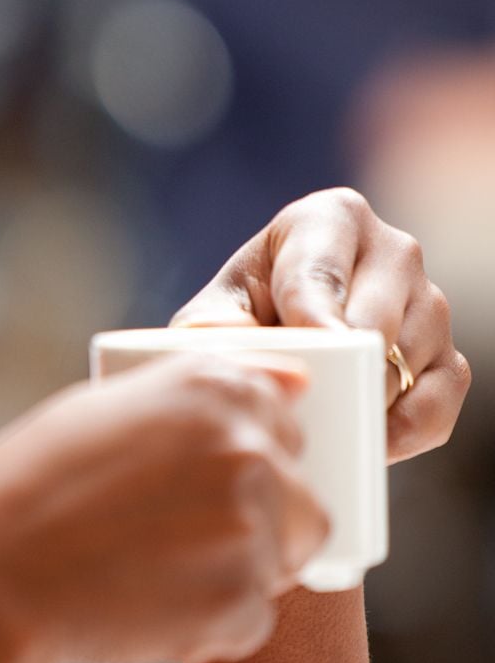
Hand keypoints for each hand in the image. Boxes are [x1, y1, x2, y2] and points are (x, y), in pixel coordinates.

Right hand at [0, 354, 328, 662]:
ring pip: (278, 567)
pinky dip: (206, 627)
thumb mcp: (114, 407)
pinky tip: (140, 606)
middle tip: (170, 544)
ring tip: (144, 573)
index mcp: (216, 386)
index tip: (191, 487)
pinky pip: (250, 622)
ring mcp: (250, 526)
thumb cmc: (33, 486)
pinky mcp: (240, 604)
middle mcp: (248, 446)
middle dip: (256, 529)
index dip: (243, 463)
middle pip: (304, 503)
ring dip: (229, 579)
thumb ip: (208, 396)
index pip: (289, 427)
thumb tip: (300, 387)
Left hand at [173, 187, 470, 462]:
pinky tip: (362, 442)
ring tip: (317, 420)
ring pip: (406, 364)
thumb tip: (234, 354)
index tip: (315, 348)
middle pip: (372, 323)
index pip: (323, 271)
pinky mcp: (449, 358)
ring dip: (361, 402)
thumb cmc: (244, 318)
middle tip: (298, 407)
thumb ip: (213, 330)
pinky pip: (437, 405)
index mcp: (331, 220)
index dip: (315, 315)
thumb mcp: (216, 313)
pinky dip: (401, 433)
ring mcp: (430, 304)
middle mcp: (394, 250)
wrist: (279, 344)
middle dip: (334, 371)